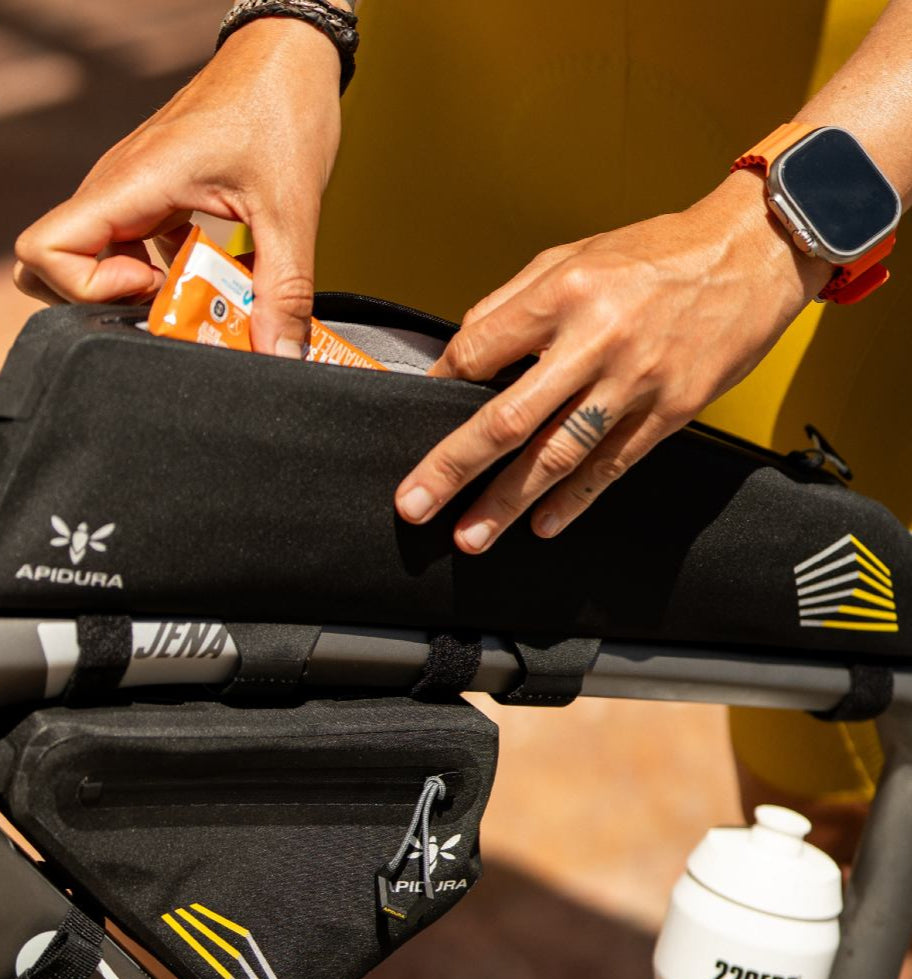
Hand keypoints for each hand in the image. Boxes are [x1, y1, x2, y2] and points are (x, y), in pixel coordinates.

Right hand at [14, 18, 342, 356]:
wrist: (290, 54)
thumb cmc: (281, 107)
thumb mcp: (291, 212)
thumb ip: (284, 290)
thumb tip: (280, 355)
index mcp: (133, 181)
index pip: (43, 250)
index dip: (85, 289)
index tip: (152, 289)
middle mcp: (120, 185)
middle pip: (60, 264)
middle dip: (111, 302)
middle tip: (178, 304)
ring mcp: (135, 189)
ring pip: (97, 257)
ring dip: (141, 291)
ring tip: (201, 292)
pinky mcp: (157, 195)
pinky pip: (133, 246)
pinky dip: (165, 274)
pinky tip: (214, 273)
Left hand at [395, 170, 832, 553]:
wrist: (752, 252)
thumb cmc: (656, 254)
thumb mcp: (573, 255)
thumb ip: (512, 303)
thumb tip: (462, 351)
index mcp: (562, 293)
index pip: (476, 350)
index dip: (440, 383)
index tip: (422, 408)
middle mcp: (597, 340)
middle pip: (508, 418)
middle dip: (453, 467)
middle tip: (414, 505)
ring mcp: (637, 382)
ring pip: (558, 455)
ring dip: (509, 502)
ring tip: (471, 537)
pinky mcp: (672, 411)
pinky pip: (613, 465)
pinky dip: (576, 500)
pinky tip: (544, 524)